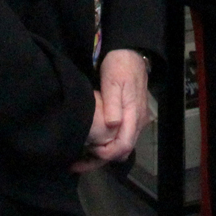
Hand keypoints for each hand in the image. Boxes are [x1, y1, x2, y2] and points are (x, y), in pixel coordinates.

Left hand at [70, 49, 149, 171]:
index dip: (105, 154)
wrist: (129, 52)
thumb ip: (113, 105)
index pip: (123, 145)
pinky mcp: (130, 117)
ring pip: (121, 146)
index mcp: (134, 114)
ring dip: (103, 153)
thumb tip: (112, 126)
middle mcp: (138, 122)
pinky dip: (107, 144)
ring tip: (81, 155)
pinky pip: (121, 137)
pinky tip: (92, 142)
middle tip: (76, 163)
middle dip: (100, 160)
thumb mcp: (113, 82)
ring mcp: (136, 120)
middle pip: (122, 151)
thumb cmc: (119, 66)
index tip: (87, 152)